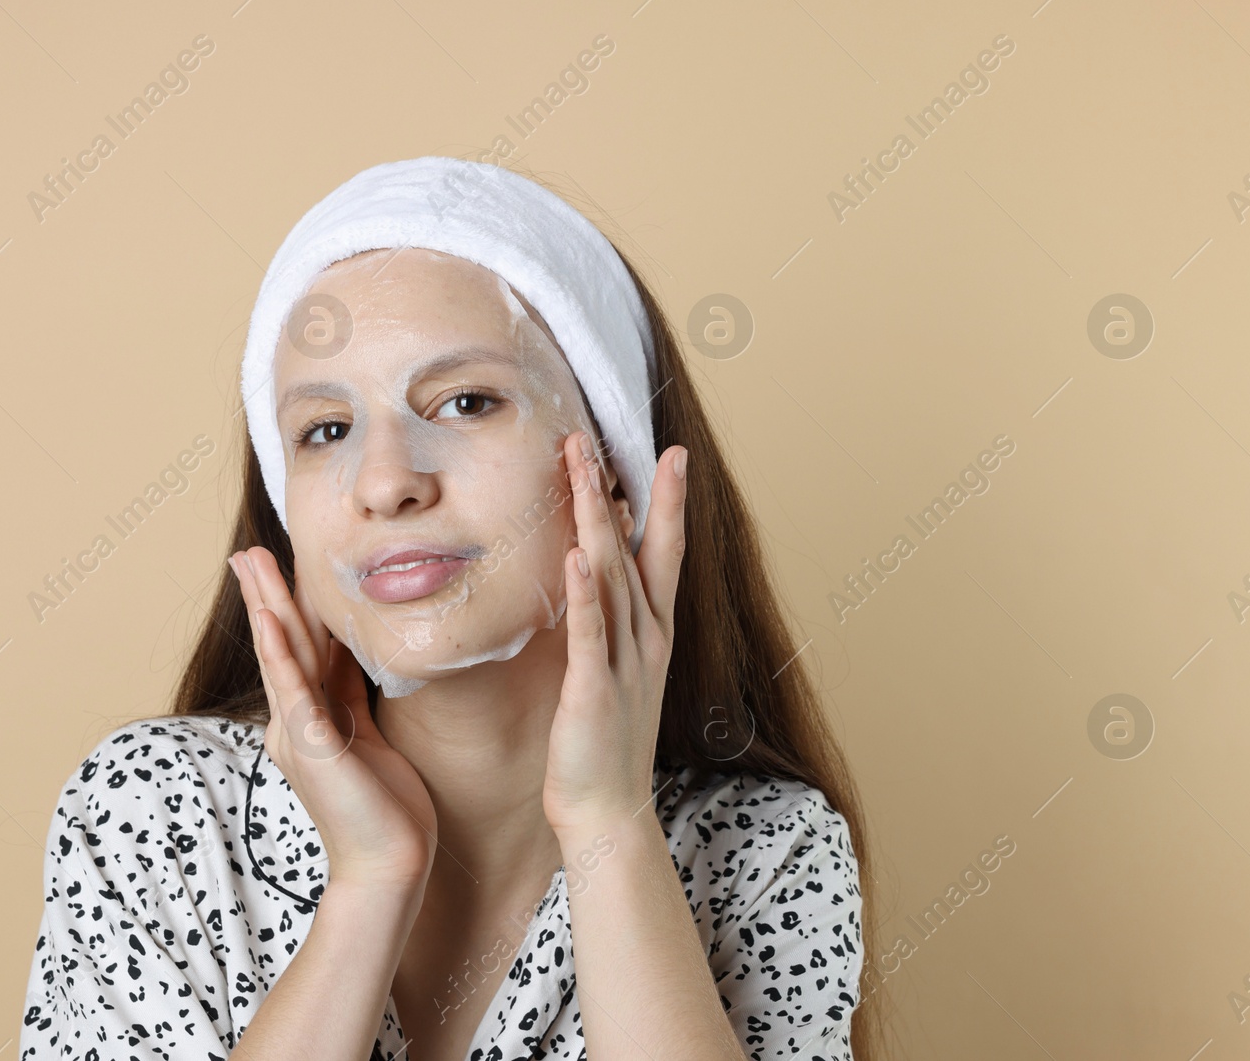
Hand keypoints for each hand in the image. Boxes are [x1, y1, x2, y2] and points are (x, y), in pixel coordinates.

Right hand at [228, 547, 437, 890]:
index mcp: (308, 721)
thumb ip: (351, 697)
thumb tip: (351, 656)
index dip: (291, 606)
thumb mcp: (368, 736)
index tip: (280, 567)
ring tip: (251, 564)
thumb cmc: (386, 810)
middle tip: (247, 552)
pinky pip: (293, 690)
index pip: (300, 650)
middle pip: (282, 644)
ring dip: (266, 606)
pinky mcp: (312, 745)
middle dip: (266, 594)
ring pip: (282, 655)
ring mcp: (299, 733)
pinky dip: (279, 653)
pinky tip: (268, 620)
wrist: (390, 864)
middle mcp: (294, 723)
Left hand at [542, 432, 687, 833]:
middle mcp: (645, 640)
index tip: (672, 454)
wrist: (607, 811)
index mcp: (652, 633)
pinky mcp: (593, 691)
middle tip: (595, 439)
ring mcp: (624, 663)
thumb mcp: (614, 671)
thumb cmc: (604, 742)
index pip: (663, 554)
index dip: (668, 503)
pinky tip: (577, 556)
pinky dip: (585, 594)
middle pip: (633, 551)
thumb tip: (593, 578)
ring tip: (581, 471)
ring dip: (595, 521)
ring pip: (611, 578)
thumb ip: (609, 624)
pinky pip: (590, 634)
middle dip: (614, 491)